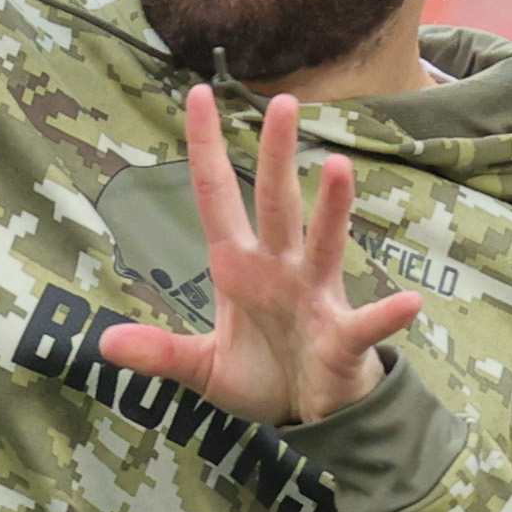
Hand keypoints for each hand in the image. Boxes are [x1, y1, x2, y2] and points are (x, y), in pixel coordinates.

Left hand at [97, 84, 421, 425]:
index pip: (216, 196)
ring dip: (331, 208)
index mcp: (238, 266)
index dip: (206, 148)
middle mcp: (280, 268)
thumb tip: (103, 344)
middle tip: (282, 102)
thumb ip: (159, 352)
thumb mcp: (201, 367)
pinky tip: (409, 302)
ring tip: (338, 167)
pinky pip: (367, 323)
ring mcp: (315, 298)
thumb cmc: (261, 376)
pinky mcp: (343, 338)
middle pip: (276, 203)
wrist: (313, 417)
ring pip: (323, 243)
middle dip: (276, 155)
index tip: (196, 94)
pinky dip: (387, 314)